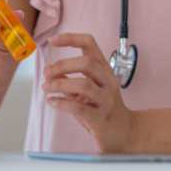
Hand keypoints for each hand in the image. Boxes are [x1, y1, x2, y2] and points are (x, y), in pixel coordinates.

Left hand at [43, 33, 137, 152]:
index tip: (52, 40)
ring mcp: (106, 99)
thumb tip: (50, 71)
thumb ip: (71, 79)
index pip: (90, 45)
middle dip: (63, 65)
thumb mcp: (89, 89)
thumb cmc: (103, 108)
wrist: (124, 131)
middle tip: (46, 73)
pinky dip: (61, 103)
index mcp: (104, 69)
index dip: (71, 39)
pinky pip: (79, 108)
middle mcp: (108, 81)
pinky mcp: (100, 118)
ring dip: (60, 84)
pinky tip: (52, 102)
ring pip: (83, 84)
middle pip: (87, 63)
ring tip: (46, 87)